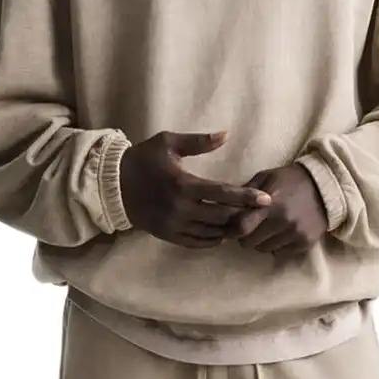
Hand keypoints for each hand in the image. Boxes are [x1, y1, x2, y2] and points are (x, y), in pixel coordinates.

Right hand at [119, 130, 271, 247]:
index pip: (223, 193)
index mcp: (184, 184)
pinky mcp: (167, 235)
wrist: (112, 184)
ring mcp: (174, 225)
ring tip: (244, 221)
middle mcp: (181, 208)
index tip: (266, 199)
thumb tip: (225, 135)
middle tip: (259, 212)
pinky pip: (196, 243)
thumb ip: (199, 141)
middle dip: (243, 215)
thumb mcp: (169, 142)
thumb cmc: (143, 159)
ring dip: (229, 228)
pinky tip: (222, 233)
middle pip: (221, 216)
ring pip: (211, 232)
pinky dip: (213, 240)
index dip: (246, 197)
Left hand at [224, 163, 327, 256]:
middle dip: (245, 236)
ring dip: (260, 241)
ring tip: (266, 228)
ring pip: (263, 249)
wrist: (324, 187)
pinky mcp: (304, 243)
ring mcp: (295, 234)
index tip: (232, 225)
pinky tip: (280, 232)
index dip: (232, 228)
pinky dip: (276, 245)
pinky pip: (280, 253)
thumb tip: (224, 205)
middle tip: (249, 227)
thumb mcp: (265, 177)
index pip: (241, 226)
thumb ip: (245, 191)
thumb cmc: (289, 179)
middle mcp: (282, 221)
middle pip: (250, 242)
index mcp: (269, 203)